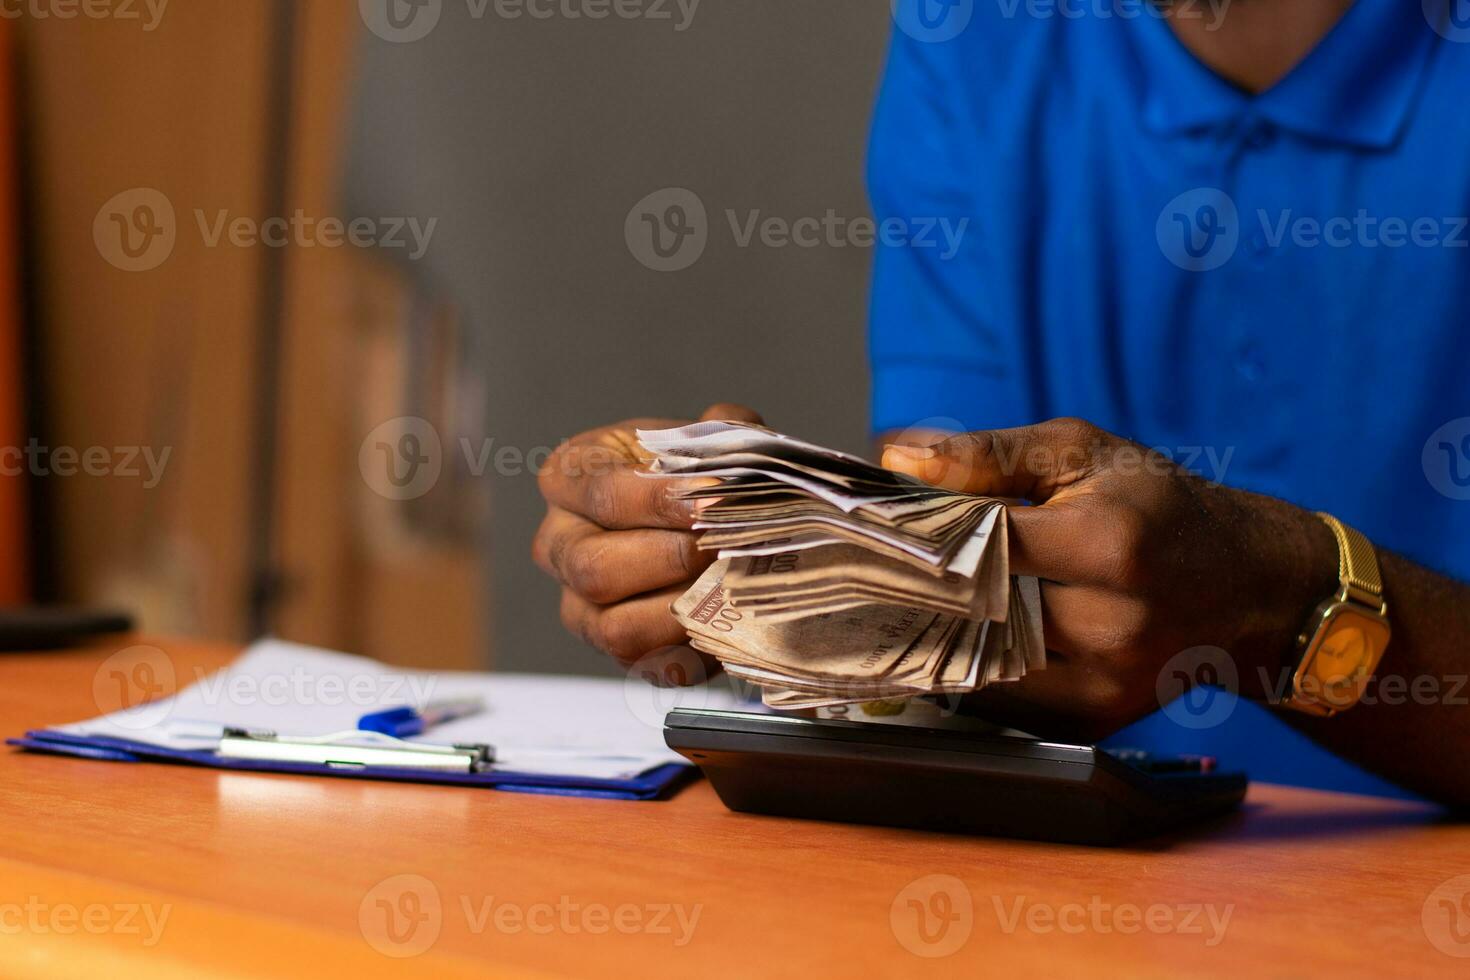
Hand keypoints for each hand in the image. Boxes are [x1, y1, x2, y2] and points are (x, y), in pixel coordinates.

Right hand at [533, 404, 763, 680]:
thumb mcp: (706, 440)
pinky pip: (640, 665)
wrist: (710, 526)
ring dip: (678, 610)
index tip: (713, 500)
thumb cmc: (695, 477)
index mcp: (569, 478)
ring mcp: (578, 604)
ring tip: (726, 587)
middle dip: (668, 559)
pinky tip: (721, 631)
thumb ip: (723, 431)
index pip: (601, 494)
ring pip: (610, 626)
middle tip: (722, 547)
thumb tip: (732, 429)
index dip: (659, 500)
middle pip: (593, 567)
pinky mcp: (613, 649)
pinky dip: (685, 654)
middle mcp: (558, 543)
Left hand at [883, 418, 1338, 740]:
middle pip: (971, 610)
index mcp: (1107, 543)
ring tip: (895, 600)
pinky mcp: (1097, 721)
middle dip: (913, 586)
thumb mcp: (1083, 453)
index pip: (978, 543)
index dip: (914, 535)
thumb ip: (988, 455)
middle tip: (858, 569)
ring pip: (977, 661)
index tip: (862, 528)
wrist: (1246, 587)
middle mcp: (1110, 622)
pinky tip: (949, 638)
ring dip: (933, 632)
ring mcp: (1105, 682)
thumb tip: (896, 461)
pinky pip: (1000, 700)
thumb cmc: (1155, 505)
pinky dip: (969, 669)